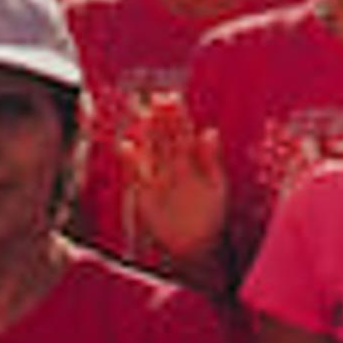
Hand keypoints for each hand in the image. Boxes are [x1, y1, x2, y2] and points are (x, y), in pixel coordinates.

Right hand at [124, 96, 227, 260]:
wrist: (196, 245)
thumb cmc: (211, 214)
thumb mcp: (216, 185)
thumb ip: (211, 159)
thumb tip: (210, 131)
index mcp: (192, 161)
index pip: (183, 132)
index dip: (177, 115)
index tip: (172, 97)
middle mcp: (172, 165)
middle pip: (165, 137)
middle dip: (161, 118)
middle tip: (157, 98)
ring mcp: (157, 178)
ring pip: (150, 151)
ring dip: (146, 134)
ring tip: (144, 115)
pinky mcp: (144, 194)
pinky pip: (136, 174)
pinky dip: (130, 161)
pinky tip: (126, 146)